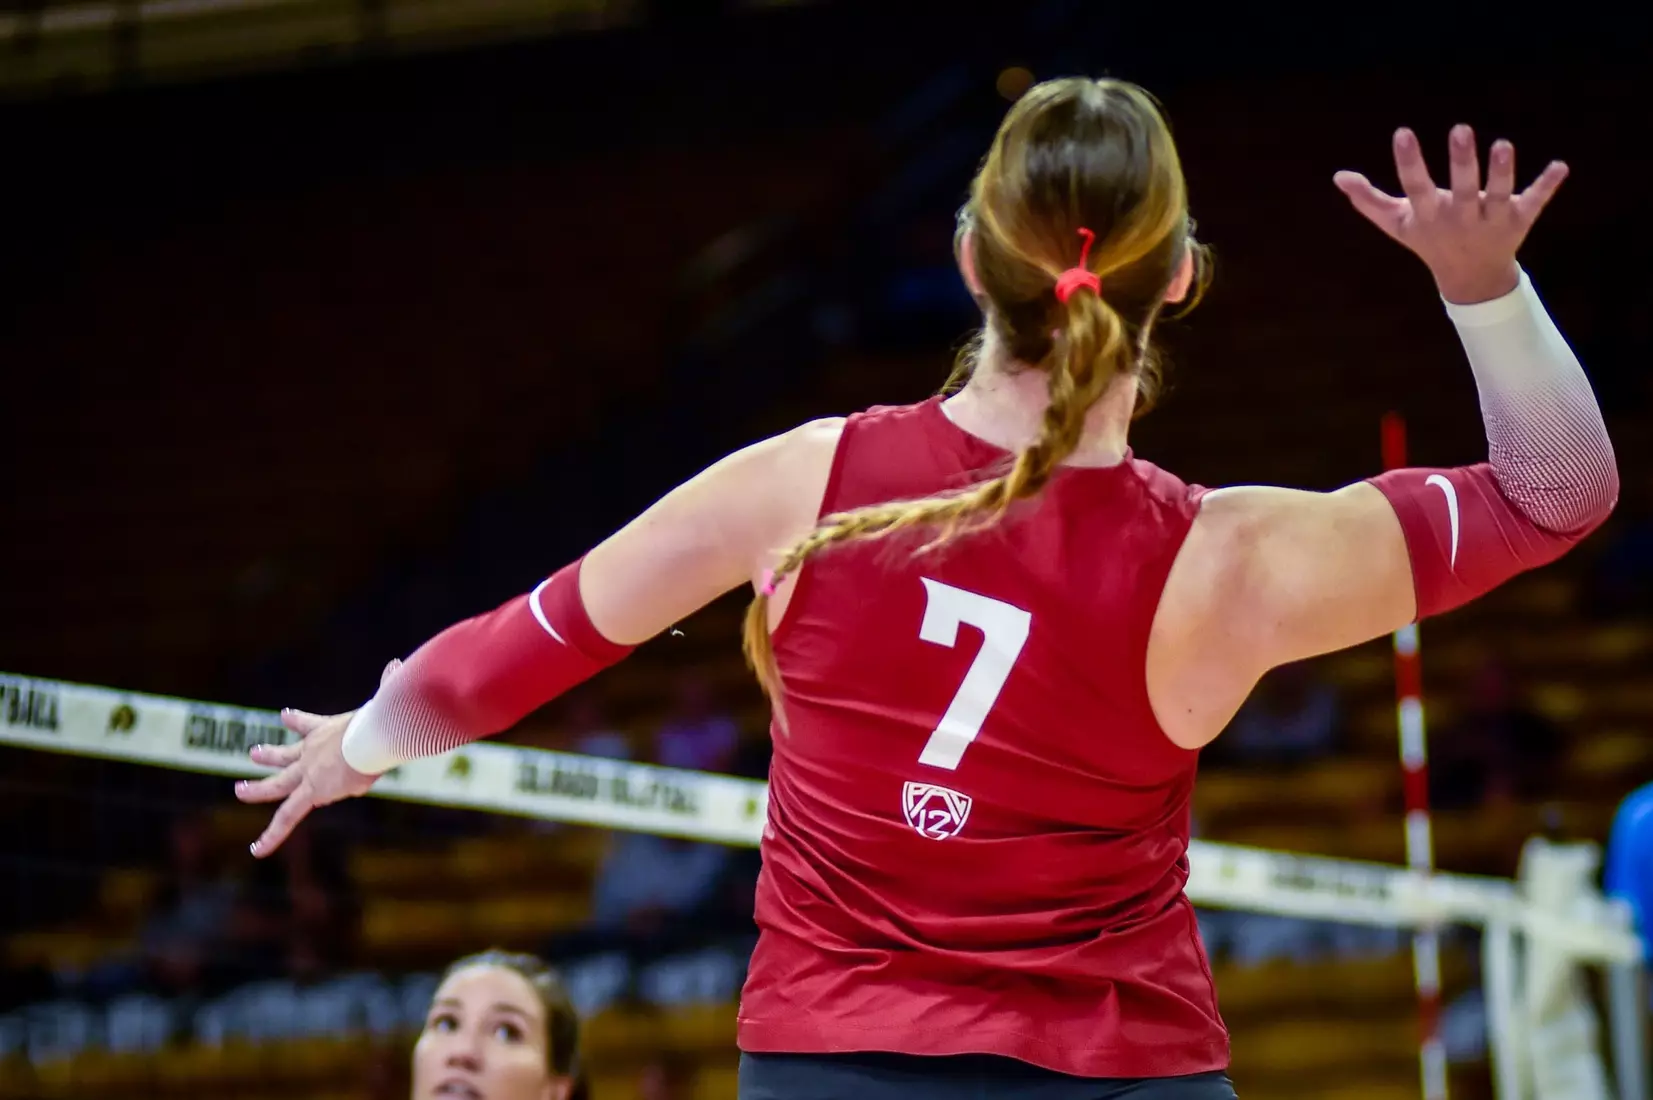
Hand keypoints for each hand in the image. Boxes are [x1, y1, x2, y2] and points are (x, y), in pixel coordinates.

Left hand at [236, 659, 400, 856]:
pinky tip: (256, 851)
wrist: (370, 738)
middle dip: (270, 755)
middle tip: (253, 753)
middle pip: (286, 755)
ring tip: (238, 790)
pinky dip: (271, 836)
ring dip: (257, 789)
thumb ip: (391, 686)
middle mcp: (313, 751)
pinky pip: (286, 818)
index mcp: (330, 731)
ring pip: (276, 785)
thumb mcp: (384, 705)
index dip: (296, 720)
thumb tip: (399, 664)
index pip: (308, 725)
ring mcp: (308, 772)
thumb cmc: (382, 721)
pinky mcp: (311, 792)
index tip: (283, 715)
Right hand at [1334, 125, 1568, 303]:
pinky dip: (1547, 186)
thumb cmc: (1430, 241)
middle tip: (1460, 129)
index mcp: (1430, 216)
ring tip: (1502, 144)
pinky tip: (1561, 167)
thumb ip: (1369, 200)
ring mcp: (1491, 220)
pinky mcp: (1519, 219)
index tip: (1402, 133)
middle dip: (1462, 161)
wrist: (1471, 279)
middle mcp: (1461, 219)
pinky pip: (1535, 201)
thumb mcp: (1399, 223)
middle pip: (1461, 189)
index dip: (1409, 161)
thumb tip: (1339, 176)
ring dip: (1502, 172)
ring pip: (1499, 194)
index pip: (1415, 187)